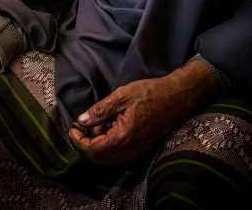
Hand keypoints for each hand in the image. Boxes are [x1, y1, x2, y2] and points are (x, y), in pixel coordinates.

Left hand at [68, 59, 219, 163]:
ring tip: (96, 121)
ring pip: (109, 156)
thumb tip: (82, 120)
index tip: (73, 127)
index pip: (93, 150)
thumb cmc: (150, 93)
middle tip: (81, 125)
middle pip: (99, 158)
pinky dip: (109, 142)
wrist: (178, 97)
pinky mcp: (142, 148)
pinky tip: (109, 124)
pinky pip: (119, 152)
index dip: (78, 140)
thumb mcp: (121, 96)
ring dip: (98, 142)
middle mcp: (131, 150)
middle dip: (86, 143)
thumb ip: (99, 111)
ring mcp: (138, 151)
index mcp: (124, 138)